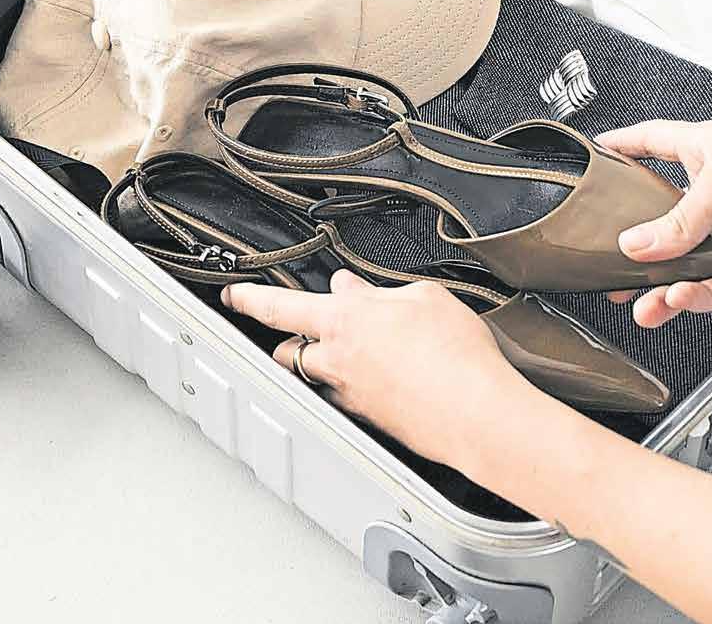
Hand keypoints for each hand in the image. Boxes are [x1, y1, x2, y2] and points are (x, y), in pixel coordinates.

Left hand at [220, 271, 544, 466]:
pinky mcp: (371, 421)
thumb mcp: (424, 297)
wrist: (476, 413)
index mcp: (345, 321)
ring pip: (314, 377)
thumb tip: (356, 290)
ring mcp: (352, 396)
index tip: (234, 295)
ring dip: (319, 365)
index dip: (249, 299)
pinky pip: (345, 399)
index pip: (280, 307)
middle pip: (288, 351)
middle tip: (300, 330)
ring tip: (345, 354)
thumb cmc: (456, 354)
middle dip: (289, 339)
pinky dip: (352, 387)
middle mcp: (338, 361)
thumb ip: (381, 292)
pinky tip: (380, 380)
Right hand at [596, 112, 711, 328]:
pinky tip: (684, 298)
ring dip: (667, 286)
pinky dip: (702, 295)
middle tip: (613, 269)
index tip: (595, 155)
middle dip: (639, 247)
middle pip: (667, 221)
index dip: (623, 148)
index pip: (651, 144)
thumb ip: (680, 217)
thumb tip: (638, 246)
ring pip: (692, 262)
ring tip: (644, 304)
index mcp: (702, 149)